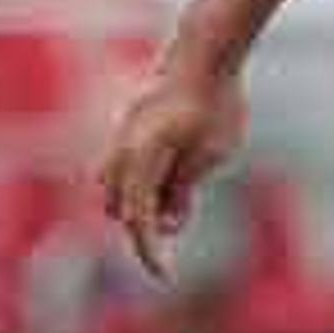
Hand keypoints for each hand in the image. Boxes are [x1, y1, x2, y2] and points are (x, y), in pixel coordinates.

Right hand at [98, 57, 246, 282]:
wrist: (204, 55)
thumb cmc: (215, 104)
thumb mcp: (209, 155)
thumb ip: (182, 190)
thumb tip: (167, 223)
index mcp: (140, 159)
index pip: (137, 219)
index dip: (149, 252)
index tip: (164, 277)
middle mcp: (122, 148)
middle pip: (120, 207)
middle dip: (144, 225)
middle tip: (177, 230)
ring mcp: (123, 136)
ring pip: (118, 187)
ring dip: (142, 203)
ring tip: (181, 201)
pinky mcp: (131, 128)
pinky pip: (127, 167)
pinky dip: (145, 182)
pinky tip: (177, 175)